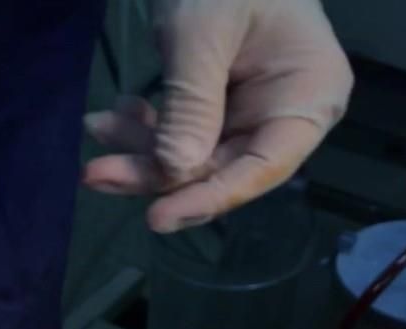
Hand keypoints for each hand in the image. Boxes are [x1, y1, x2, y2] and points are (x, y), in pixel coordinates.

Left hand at [84, 0, 352, 232]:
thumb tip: (177, 169)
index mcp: (310, 95)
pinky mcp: (220, 105)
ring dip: (141, 149)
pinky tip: (113, 114)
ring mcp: (254, 110)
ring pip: (192, 156)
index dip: (208, 197)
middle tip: (94, 173)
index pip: (261, 167)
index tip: (156, 218)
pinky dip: (145, 128)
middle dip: (153, 171)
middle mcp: (288, 113)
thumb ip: (191, 103)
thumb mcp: (203, 33)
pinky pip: (181, 133)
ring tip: (96, 127)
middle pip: (219, 168)